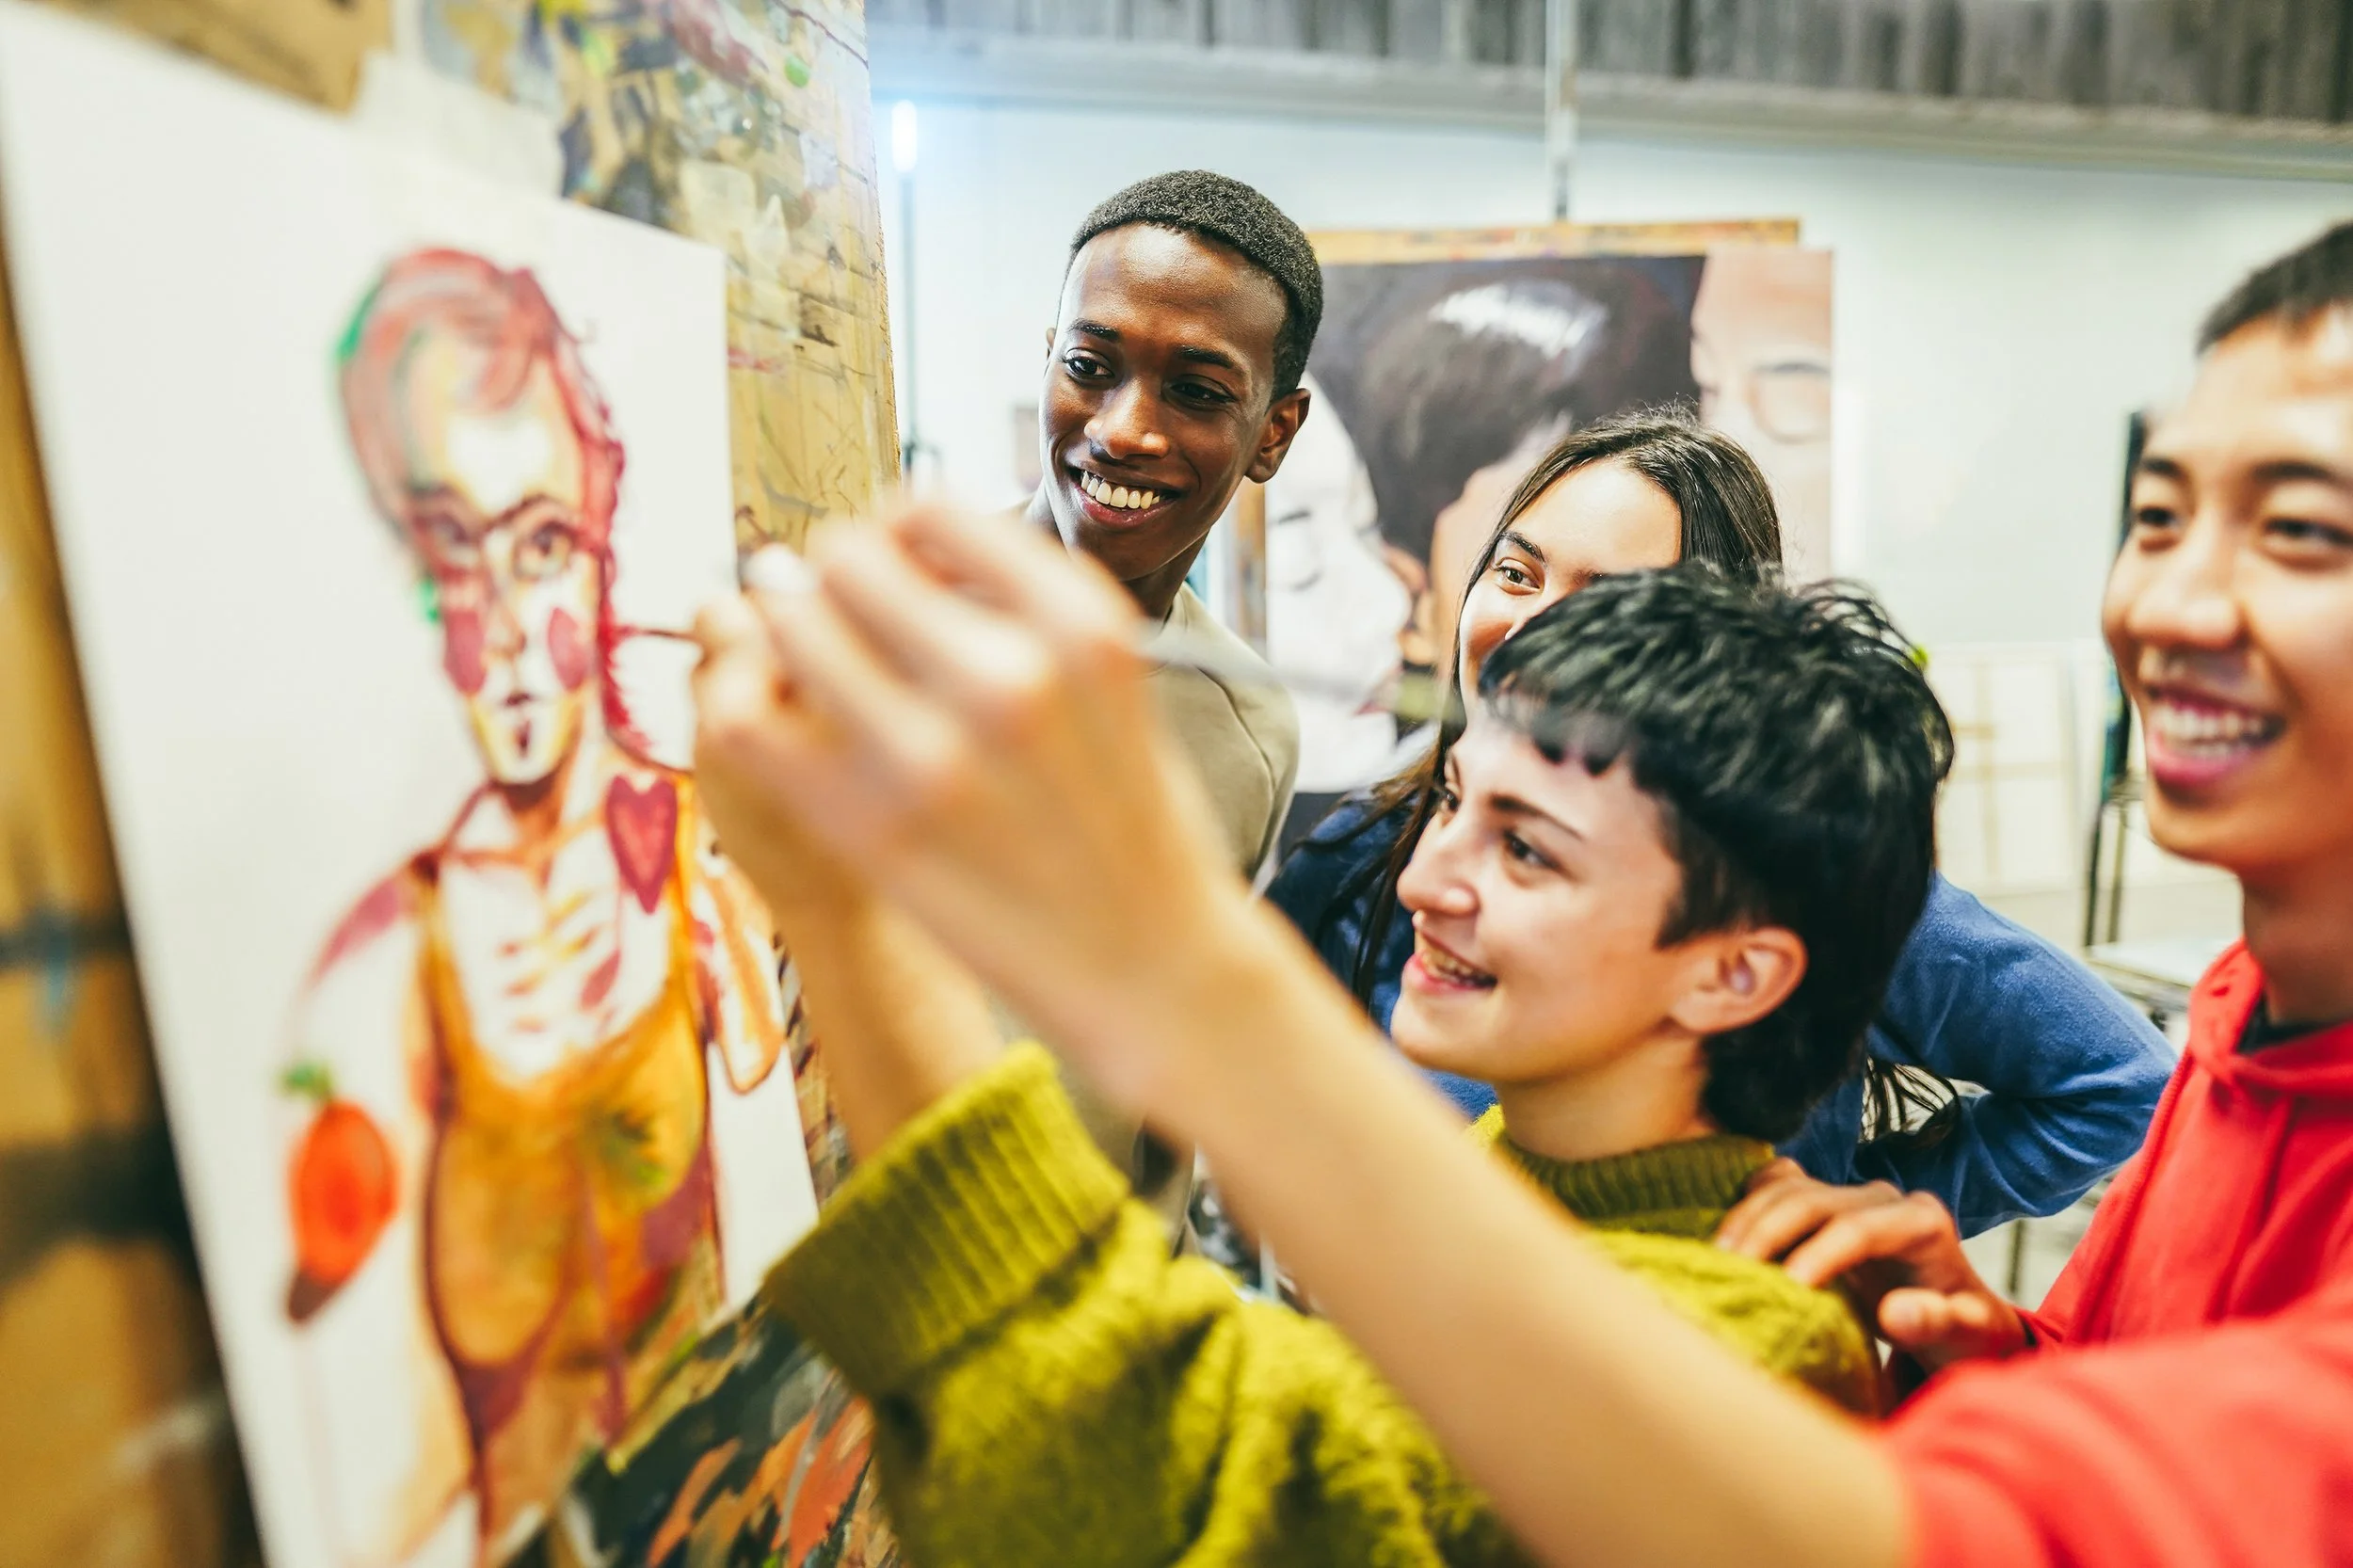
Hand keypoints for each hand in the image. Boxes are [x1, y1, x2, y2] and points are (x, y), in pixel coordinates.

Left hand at [692, 500, 1250, 1107]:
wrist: (1152, 964)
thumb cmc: (1129, 817)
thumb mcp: (1113, 676)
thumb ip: (1022, 602)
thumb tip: (904, 541)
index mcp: (1078, 624)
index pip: (928, 509)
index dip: (895, 533)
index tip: (898, 572)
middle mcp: (1009, 675)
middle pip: (848, 557)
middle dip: (833, 580)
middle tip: (839, 620)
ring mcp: (935, 755)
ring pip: (791, 623)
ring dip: (785, 632)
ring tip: (803, 664)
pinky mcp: (870, 828)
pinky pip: (748, 715)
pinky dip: (741, 695)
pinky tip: (773, 711)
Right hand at [1715, 1160, 2026, 1371]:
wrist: (1956, 1318)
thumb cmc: (1964, 1332)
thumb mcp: (1969, 1338)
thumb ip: (1939, 1323)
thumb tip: (1895, 1311)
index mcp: (1923, 1222)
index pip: (1859, 1227)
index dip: (1819, 1253)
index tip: (1788, 1287)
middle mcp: (1884, 1197)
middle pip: (1814, 1198)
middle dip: (1769, 1231)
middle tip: (1733, 1270)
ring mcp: (1850, 1194)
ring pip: (1788, 1185)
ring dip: (1749, 1217)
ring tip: (1719, 1256)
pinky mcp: (1824, 1200)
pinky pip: (1778, 1182)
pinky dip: (1749, 1199)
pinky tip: (1727, 1233)